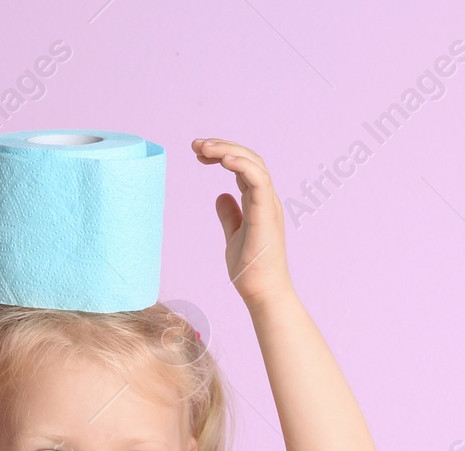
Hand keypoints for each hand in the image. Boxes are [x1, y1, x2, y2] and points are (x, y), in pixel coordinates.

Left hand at [191, 138, 292, 308]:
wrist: (263, 293)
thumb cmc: (251, 270)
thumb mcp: (233, 237)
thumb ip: (229, 216)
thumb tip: (220, 197)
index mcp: (259, 203)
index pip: (244, 168)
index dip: (223, 155)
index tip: (199, 154)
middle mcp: (266, 200)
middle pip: (249, 159)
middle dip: (222, 146)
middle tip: (195, 144)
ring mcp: (268, 205)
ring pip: (254, 163)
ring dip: (228, 150)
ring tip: (203, 147)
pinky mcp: (266, 214)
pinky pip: (258, 180)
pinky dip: (242, 164)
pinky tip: (223, 158)